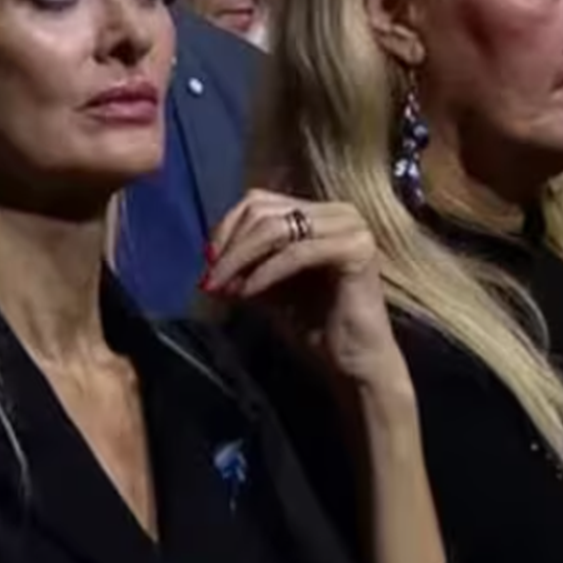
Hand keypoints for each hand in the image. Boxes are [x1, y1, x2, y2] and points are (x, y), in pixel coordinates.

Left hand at [203, 191, 411, 401]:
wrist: (352, 360)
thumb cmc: (313, 323)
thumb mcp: (267, 286)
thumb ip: (242, 267)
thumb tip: (207, 263)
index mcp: (318, 213)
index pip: (259, 201)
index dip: (227, 227)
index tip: (207, 261)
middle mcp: (337, 212)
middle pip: (263, 211)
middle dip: (229, 246)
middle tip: (210, 278)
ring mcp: (350, 227)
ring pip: (276, 228)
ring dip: (240, 258)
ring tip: (222, 286)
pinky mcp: (356, 250)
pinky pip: (296, 253)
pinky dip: (265, 272)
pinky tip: (247, 292)